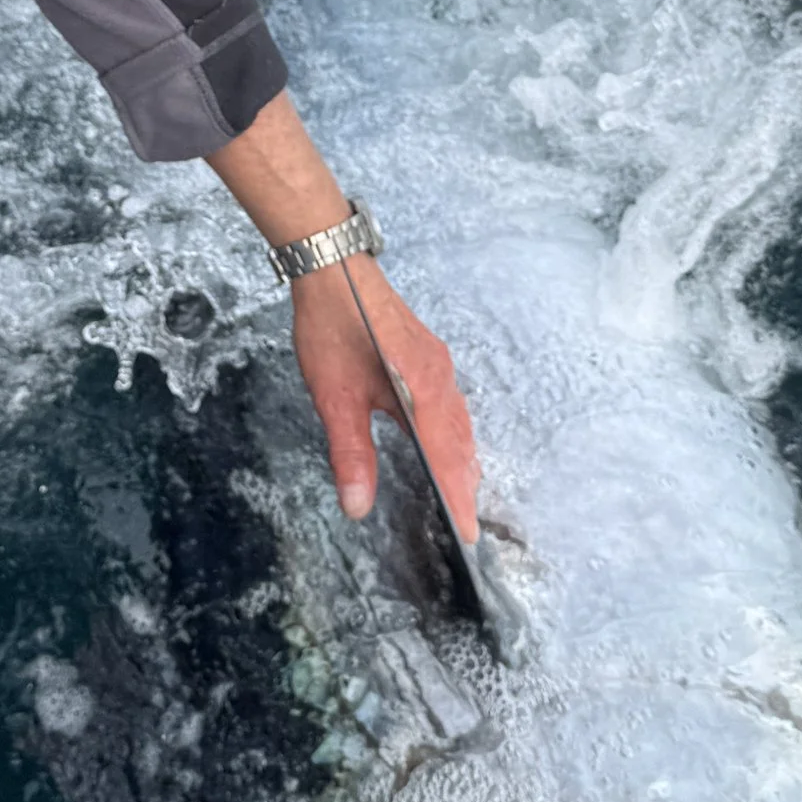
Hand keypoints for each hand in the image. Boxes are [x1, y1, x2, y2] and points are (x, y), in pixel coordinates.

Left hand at [291, 255, 482, 546]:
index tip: (467, 533)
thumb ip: (350, 454)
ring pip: (459, 424)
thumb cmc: (335, 325)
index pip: (446, 458)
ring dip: (462, 461)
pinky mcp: (428, 358)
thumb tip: (358, 505)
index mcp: (423, 389)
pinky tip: (445, 445)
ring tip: (462, 495)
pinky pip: (451, 406)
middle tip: (467, 526)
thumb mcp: (335, 397)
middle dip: (464, 486)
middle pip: (460, 443)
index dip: (457, 498)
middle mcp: (440, 378)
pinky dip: (454, 436)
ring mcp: (438, 365)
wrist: (334, 269)